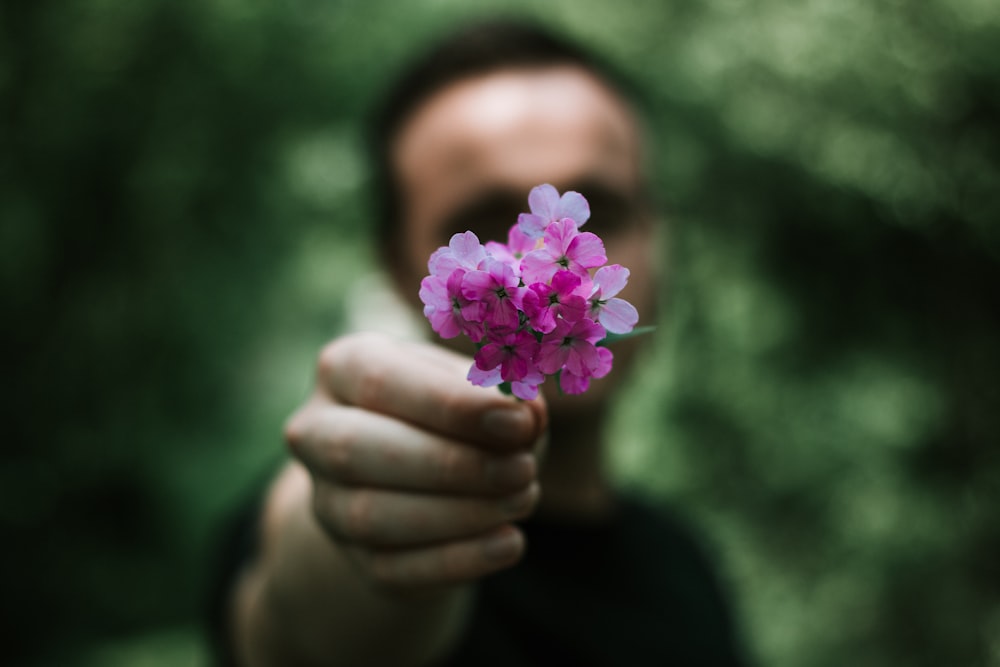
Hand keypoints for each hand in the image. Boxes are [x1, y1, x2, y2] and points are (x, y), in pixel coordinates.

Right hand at [284, 332, 545, 591]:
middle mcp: (318, 433)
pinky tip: (509, 542)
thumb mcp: (481, 387)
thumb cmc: (460, 413)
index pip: (380, 380)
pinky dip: (457, 560)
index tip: (517, 419)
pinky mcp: (355, 557)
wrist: (431, 476)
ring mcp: (328, 501)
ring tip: (524, 498)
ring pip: (371, 516)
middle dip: (449, 464)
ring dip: (459, 513)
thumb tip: (526, 414)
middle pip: (357, 450)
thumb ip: (506, 391)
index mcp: (344, 368)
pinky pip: (393, 570)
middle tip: (523, 468)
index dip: (450, 403)